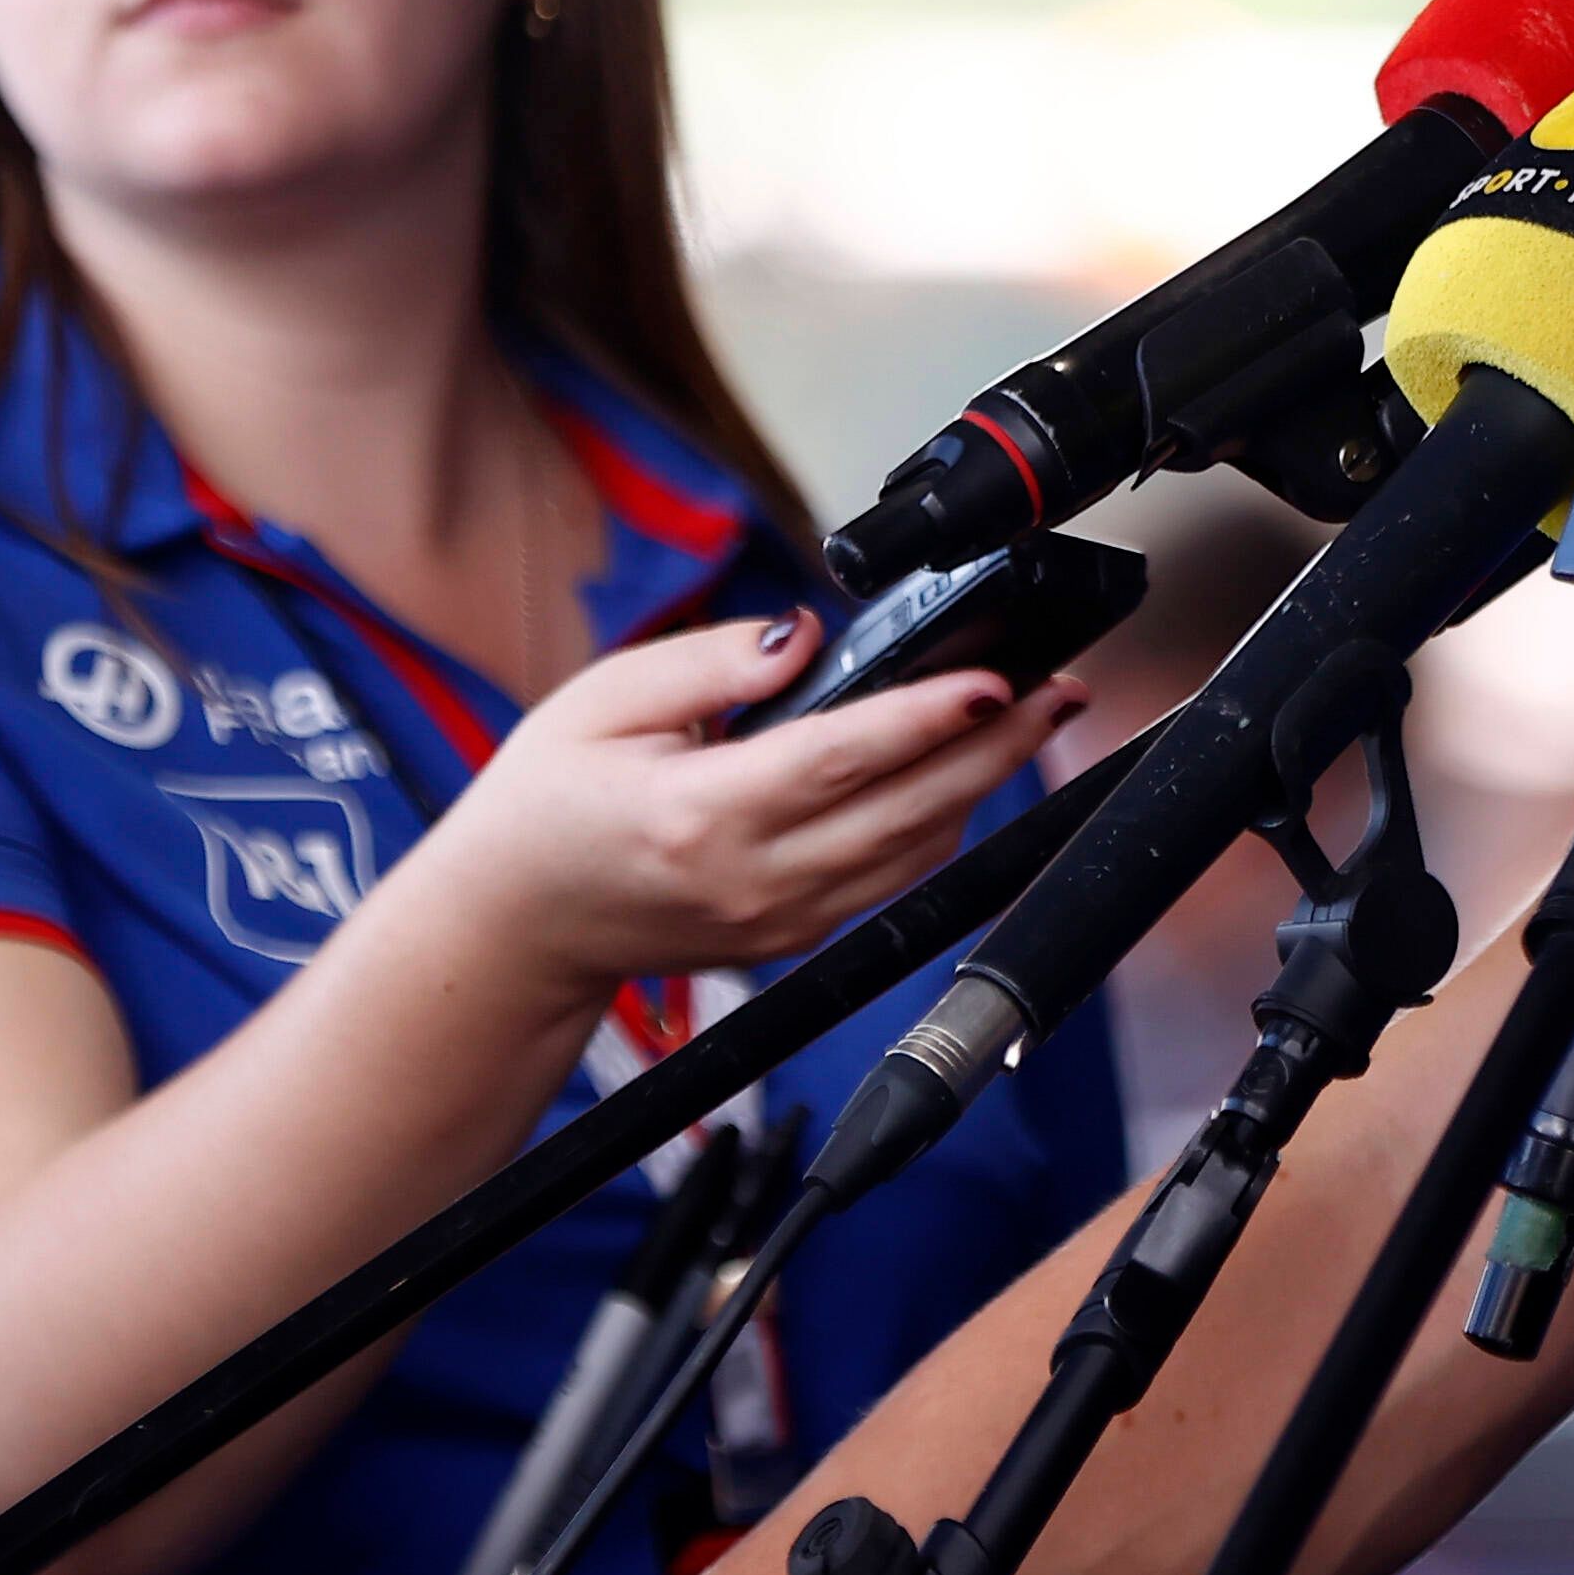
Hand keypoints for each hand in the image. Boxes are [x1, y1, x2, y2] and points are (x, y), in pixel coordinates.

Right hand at [388, 612, 1085, 1001]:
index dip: (929, 719)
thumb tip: (806, 635)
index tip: (997, 680)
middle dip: (996, 747)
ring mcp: (779, 921)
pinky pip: (889, 881)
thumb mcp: (600, 701)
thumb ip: (710, 661)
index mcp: (700, 816)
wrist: (513, 929)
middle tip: (1059, 689)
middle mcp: (752, 879)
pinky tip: (963, 775)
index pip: (842, 761)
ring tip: (1030, 721)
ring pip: (914, 854)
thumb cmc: (543, 808)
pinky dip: (937, 826)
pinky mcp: (792, 939)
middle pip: (909, 814)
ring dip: (981, 787)